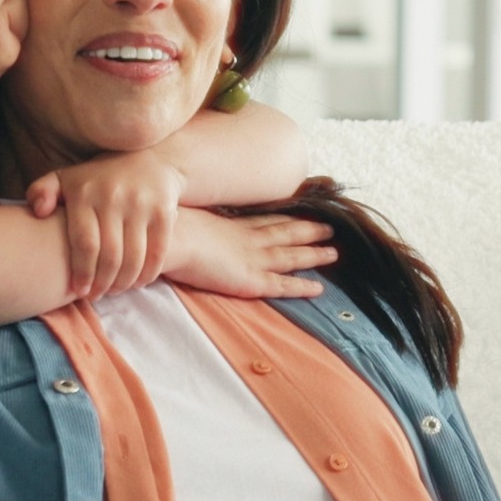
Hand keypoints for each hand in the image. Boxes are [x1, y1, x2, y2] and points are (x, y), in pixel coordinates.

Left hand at [28, 150, 191, 298]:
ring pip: (133, 258)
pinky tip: (138, 282)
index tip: (78, 291)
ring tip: (114, 291)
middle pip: (110, 256)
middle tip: (96, 296)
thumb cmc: (98, 179)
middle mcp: (113, 196)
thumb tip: (38, 212)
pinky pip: (157, 252)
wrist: (149, 159)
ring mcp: (141, 203)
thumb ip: (41, 191)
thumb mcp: (65, 178)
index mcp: (85, 192)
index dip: (82, 273)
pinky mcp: (164, 211)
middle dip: (102, 284)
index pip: (84, 244)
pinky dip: (148, 274)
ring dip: (124, 283)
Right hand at [158, 208, 334, 300]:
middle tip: (329, 227)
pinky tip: (319, 289)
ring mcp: (251, 258)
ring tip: (334, 253)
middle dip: (307, 230)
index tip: (302, 211)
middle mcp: (246, 239)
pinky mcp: (250, 279)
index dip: (284, 216)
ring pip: (290, 256)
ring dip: (313, 254)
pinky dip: (301, 286)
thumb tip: (179, 222)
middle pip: (284, 232)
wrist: (169, 238)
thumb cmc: (167, 230)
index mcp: (230, 225)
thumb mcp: (182, 220)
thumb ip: (188, 223)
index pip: (264, 220)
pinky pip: (281, 285)